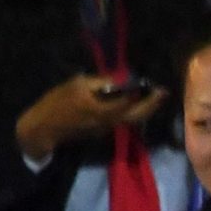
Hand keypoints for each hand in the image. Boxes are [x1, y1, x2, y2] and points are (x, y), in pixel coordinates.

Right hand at [15, 74, 168, 161]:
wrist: (46, 128)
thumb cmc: (58, 102)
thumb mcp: (77, 85)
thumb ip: (101, 82)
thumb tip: (121, 79)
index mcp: (104, 109)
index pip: (131, 101)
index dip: (144, 93)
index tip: (156, 85)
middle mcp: (111, 122)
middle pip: (139, 115)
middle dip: (153, 104)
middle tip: (164, 93)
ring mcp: (109, 128)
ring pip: (134, 120)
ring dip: (147, 110)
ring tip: (156, 97)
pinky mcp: (105, 131)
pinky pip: (126, 121)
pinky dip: (136, 113)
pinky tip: (140, 104)